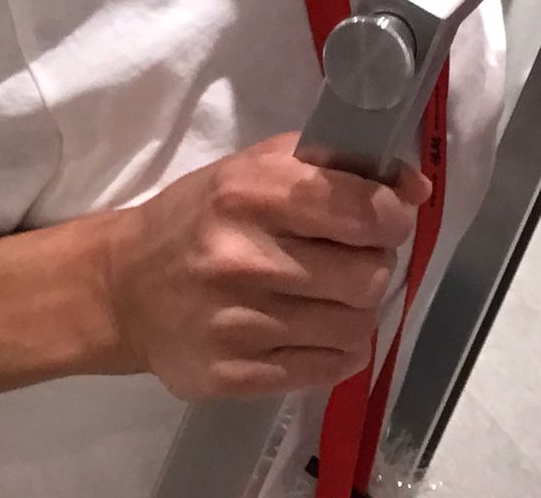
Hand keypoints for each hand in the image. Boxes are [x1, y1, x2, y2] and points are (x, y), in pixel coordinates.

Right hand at [98, 134, 427, 400]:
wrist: (124, 287)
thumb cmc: (202, 216)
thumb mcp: (257, 168)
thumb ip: (338, 166)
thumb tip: (416, 188)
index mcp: (252, 191)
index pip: (363, 210)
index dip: (392, 215)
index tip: (386, 217)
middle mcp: (244, 257)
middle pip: (368, 275)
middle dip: (374, 263)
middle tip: (352, 256)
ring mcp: (238, 322)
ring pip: (356, 325)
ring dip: (357, 308)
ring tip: (331, 293)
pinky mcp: (235, 375)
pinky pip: (330, 368)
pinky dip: (339, 347)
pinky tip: (317, 327)